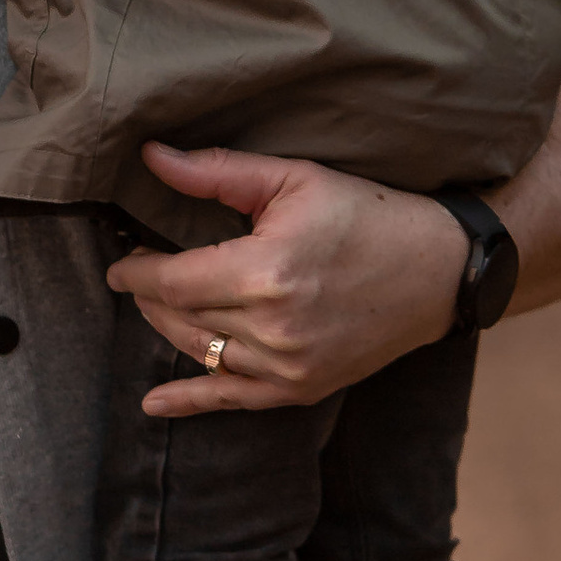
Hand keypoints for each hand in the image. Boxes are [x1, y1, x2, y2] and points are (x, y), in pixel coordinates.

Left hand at [113, 145, 462, 414]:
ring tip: (156, 306)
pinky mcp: (303, 387)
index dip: (137, 272)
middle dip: (150, 297)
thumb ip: (216, 172)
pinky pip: (233, 400)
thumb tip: (150, 156)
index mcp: (265, 271)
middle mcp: (272, 326)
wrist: (439, 271)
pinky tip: (155, 404)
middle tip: (139, 275)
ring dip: (168, 330)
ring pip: (200, 354)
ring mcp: (289, 365)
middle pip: (180, 318)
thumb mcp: (293, 179)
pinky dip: (190, 402)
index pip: (173, 281)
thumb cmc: (367, 215)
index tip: (121, 261)